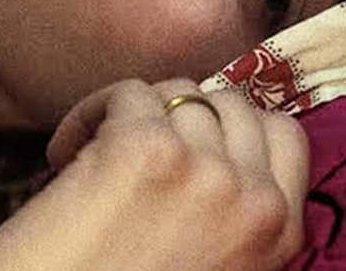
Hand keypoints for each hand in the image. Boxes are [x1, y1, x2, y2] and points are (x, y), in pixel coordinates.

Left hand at [0, 79, 308, 270]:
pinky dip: (87, 115)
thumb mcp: (209, 260)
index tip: (182, 143)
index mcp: (279, 234)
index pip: (283, 135)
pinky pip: (125, 92)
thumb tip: (221, 148)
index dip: (229, 126)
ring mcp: (202, 170)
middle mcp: (253, 200)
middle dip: (179, 116)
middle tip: (131, 153)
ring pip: (176, 92)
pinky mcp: (140, 149)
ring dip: (129, 115)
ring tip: (91, 160)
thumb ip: (230, 212)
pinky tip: (63, 158)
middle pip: (230, 103)